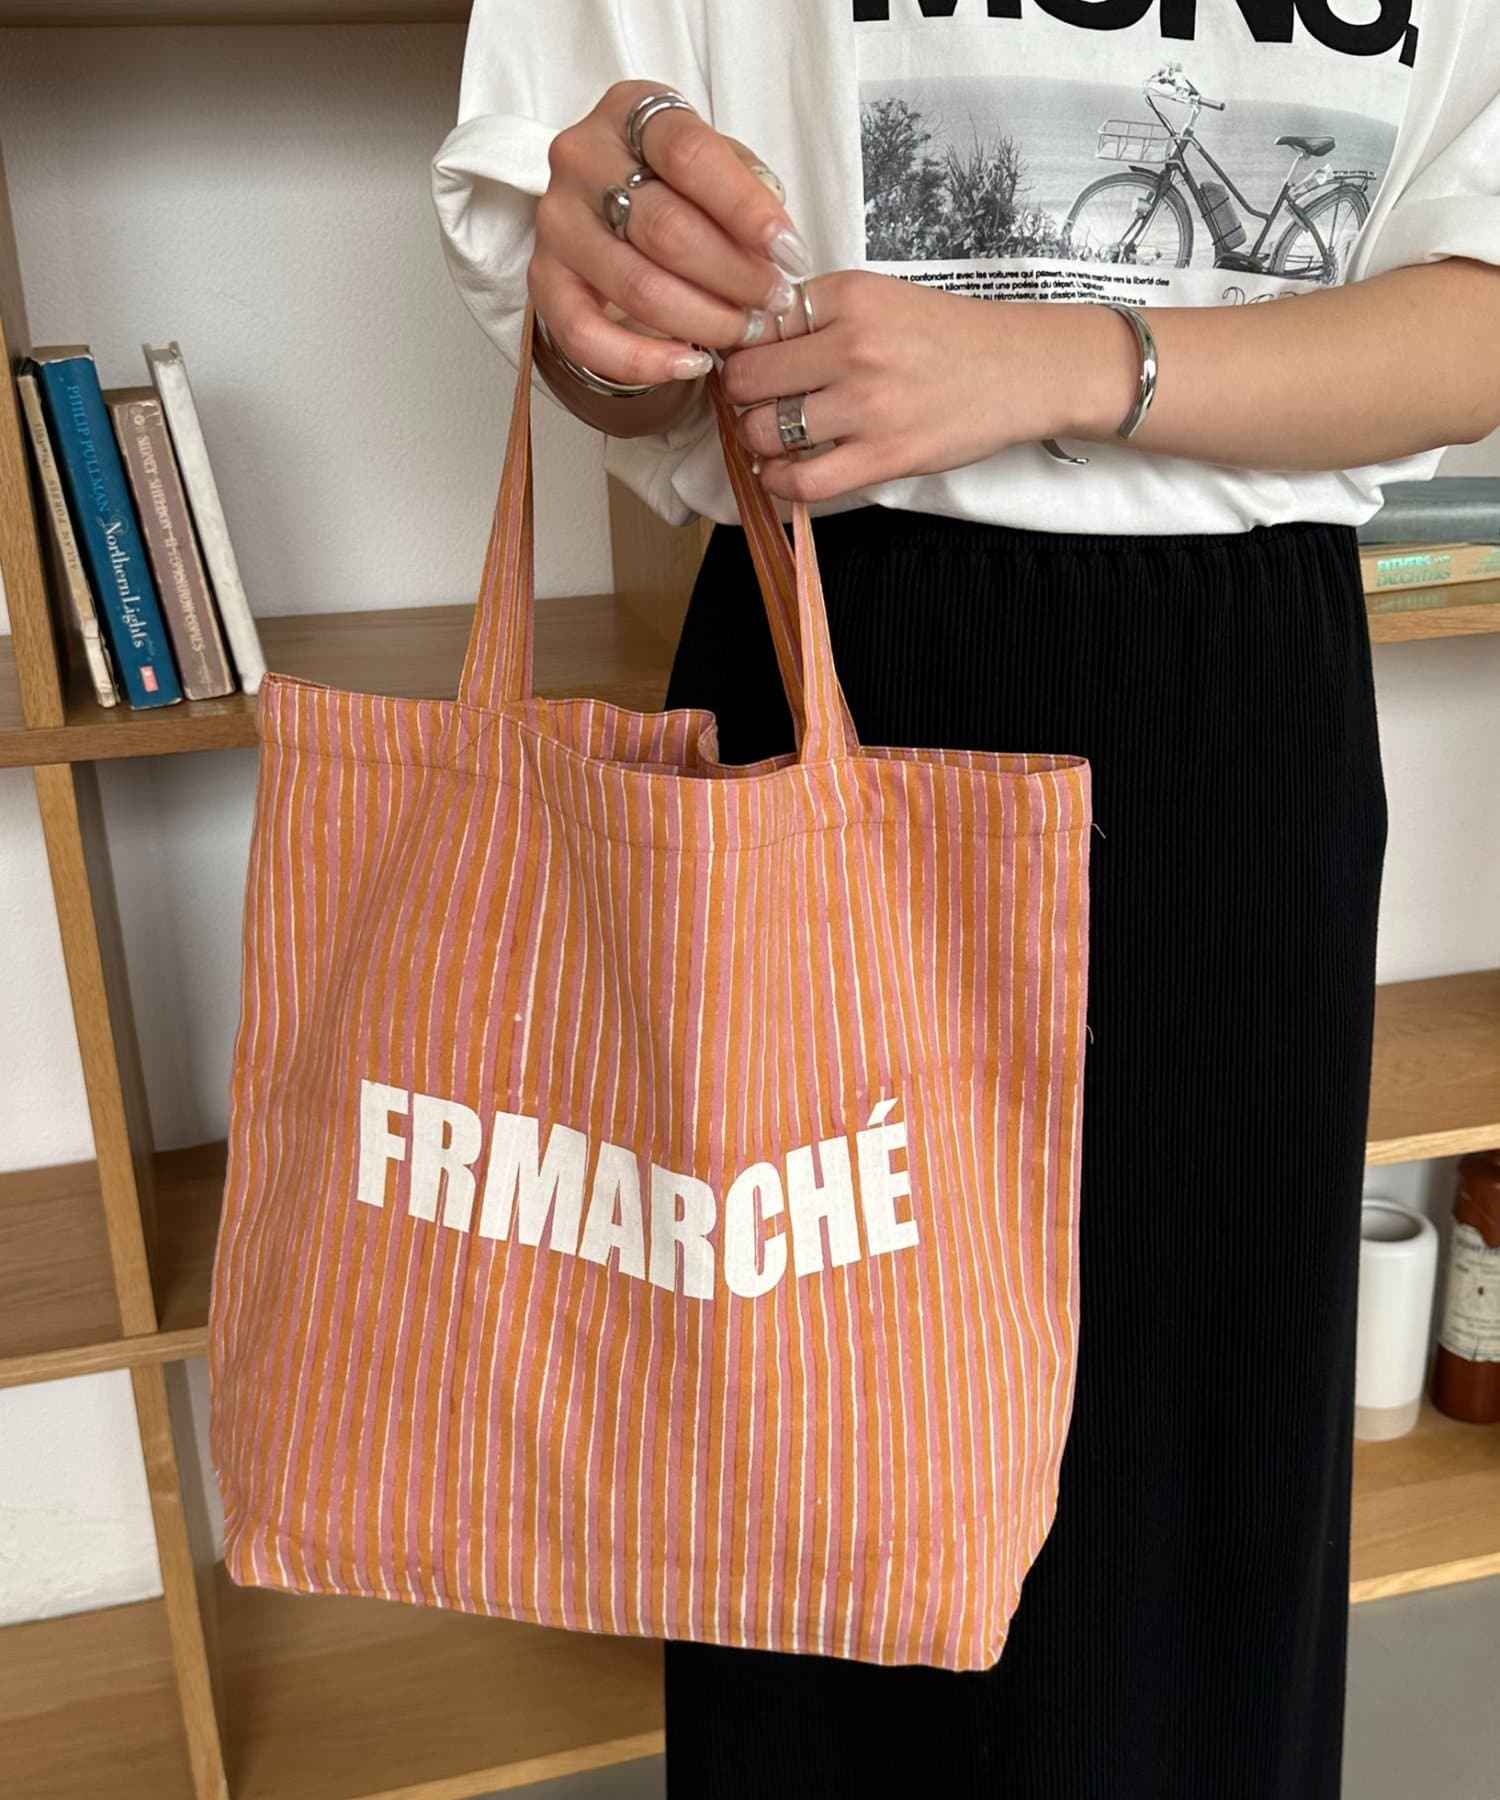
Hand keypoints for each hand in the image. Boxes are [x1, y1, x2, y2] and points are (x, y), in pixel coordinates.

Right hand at [529, 79, 813, 388]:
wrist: (611, 208)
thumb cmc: (677, 184)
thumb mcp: (716, 163)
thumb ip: (747, 187)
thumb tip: (777, 243)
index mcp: (629, 113)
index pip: (688, 154)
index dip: (745, 209)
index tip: (790, 252)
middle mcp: (581, 159)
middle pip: (665, 228)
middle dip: (733, 276)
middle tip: (773, 303)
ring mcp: (557, 222)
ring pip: (636, 286)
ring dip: (702, 320)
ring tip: (744, 332)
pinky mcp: (542, 280)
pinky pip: (585, 336)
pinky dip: (643, 361)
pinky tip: (690, 363)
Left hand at [720, 271, 1126, 501]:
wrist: (1018, 371)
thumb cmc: (945, 338)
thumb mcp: (879, 299)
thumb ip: (818, 314)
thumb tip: (749, 342)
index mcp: (850, 296)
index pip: (757, 324)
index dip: (745, 347)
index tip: (755, 362)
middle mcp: (854, 346)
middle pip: (748, 379)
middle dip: (740, 395)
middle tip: (756, 401)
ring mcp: (867, 405)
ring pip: (765, 431)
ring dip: (755, 439)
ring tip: (771, 435)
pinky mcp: (882, 456)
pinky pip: (802, 480)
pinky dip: (778, 481)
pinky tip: (782, 471)